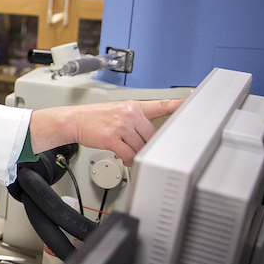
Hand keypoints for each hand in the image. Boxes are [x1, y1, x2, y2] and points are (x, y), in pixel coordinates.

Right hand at [31, 98, 182, 165]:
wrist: (73, 120)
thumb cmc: (94, 118)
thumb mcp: (116, 112)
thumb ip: (135, 122)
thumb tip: (149, 139)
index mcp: (133, 106)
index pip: (160, 105)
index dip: (177, 105)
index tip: (191, 103)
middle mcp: (129, 113)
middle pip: (151, 135)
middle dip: (147, 145)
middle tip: (140, 148)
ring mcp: (121, 125)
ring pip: (141, 147)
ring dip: (136, 154)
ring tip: (127, 153)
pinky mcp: (112, 137)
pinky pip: (129, 154)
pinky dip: (129, 160)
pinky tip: (125, 159)